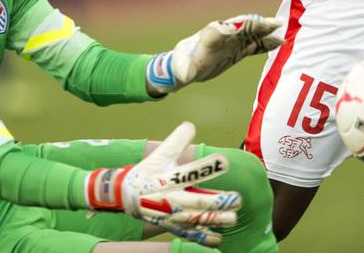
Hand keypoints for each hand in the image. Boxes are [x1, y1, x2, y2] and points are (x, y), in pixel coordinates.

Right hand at [86, 122, 238, 246]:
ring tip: (233, 219)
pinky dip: (203, 238)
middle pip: (196, 201)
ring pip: (196, 220)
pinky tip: (218, 238)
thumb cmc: (146, 173)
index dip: (207, 167)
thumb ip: (176, 141)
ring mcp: (171, 214)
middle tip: (237, 199)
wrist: (126, 197)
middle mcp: (170, 198)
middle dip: (218, 202)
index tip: (225, 161)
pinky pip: (188, 234)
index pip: (190, 172)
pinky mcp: (171, 225)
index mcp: (168, 179)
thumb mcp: (158, 155)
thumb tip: (190, 125)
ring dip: (215, 221)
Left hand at [146, 15, 282, 93]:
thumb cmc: (182, 65)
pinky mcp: (238, 50)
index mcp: (210, 37)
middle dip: (259, 25)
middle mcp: (224, 36)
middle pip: (244, 27)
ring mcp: (233, 42)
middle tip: (276, 24)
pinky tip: (279, 43)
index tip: (253, 23)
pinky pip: (254, 45)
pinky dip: (266, 44)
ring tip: (282, 33)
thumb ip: (186, 72)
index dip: (240, 26)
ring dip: (266, 33)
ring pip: (252, 34)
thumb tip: (186, 76)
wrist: (186, 64)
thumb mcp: (183, 70)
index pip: (227, 29)